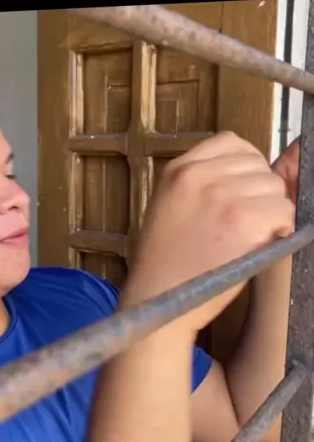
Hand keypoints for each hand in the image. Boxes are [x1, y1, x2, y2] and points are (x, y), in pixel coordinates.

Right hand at [126, 131, 294, 332]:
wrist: (157, 298)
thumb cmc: (165, 261)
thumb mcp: (171, 205)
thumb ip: (205, 182)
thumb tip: (266, 167)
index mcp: (179, 169)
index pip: (232, 143)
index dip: (244, 169)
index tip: (240, 192)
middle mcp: (200, 175)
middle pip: (259, 165)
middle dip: (259, 193)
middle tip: (239, 224)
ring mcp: (223, 196)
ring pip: (275, 189)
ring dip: (270, 214)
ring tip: (243, 238)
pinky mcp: (244, 220)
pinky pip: (284, 213)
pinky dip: (279, 231)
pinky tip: (255, 247)